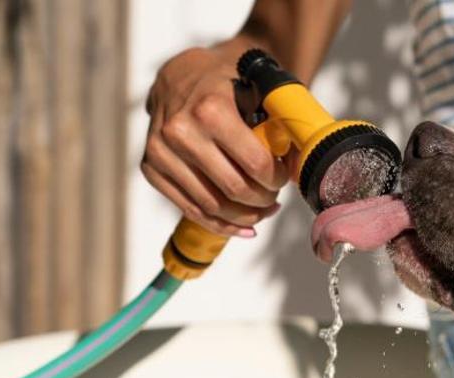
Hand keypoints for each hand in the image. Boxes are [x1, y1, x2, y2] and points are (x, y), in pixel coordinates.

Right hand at [141, 41, 288, 236]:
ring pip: (212, 206)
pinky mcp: (150, 168)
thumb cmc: (226, 81)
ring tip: (263, 212)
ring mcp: (161, 152)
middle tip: (275, 198)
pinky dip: (220, 224)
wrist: (181, 73)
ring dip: (244, 216)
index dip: (277, 179)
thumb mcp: (257, 88)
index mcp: (210, 109)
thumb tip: (303, 163)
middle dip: (263, 200)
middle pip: (234, 189)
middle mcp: (180, 132)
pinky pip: (190, 209)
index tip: (284, 177)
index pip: (255, 164)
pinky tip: (243, 227)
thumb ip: (280, 121)